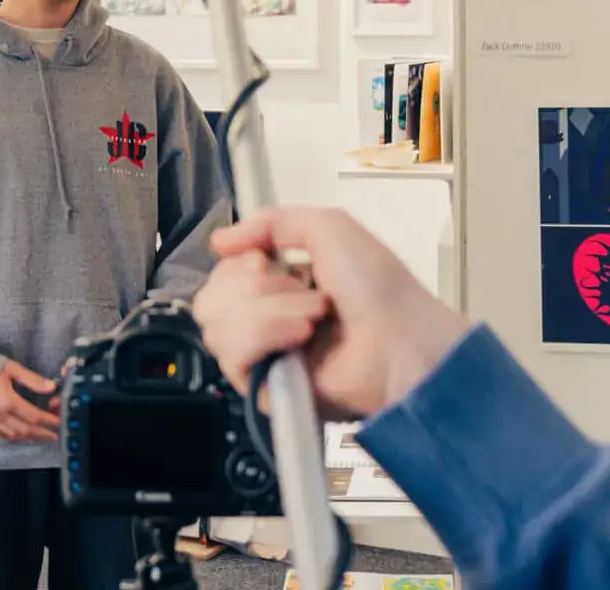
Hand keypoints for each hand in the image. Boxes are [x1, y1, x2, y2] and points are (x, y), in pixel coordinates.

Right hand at [0, 360, 61, 442]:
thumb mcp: (12, 368)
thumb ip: (33, 380)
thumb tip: (52, 387)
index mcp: (8, 401)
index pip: (34, 416)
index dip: (48, 421)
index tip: (59, 423)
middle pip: (25, 430)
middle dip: (42, 433)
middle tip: (54, 435)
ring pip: (14, 435)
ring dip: (29, 438)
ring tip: (41, 436)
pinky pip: (1, 435)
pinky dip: (13, 437)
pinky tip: (21, 436)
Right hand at [191, 206, 470, 419]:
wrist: (399, 340)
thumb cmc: (378, 289)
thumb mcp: (328, 227)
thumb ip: (271, 221)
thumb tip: (220, 241)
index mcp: (279, 285)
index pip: (221, 274)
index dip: (238, 264)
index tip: (266, 261)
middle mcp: (267, 320)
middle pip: (210, 299)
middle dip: (257, 286)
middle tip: (302, 288)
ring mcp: (265, 355)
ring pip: (216, 326)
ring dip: (270, 311)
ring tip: (314, 317)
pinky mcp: (264, 389)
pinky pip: (232, 357)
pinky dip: (266, 337)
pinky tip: (300, 338)